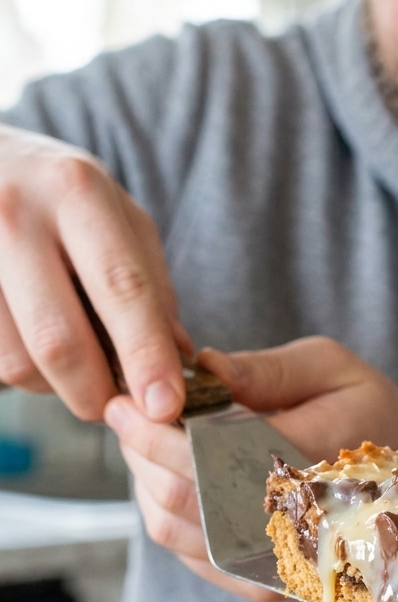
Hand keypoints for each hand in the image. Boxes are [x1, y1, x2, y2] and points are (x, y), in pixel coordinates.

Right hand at [0, 124, 186, 421]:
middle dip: (96, 394)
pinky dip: (21, 371)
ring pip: (18, 362)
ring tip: (71, 360)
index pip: (120, 287)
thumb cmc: (55, 193)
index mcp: (76, 192)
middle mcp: (15, 215)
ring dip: (54, 386)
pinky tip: (31, 340)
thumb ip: (149, 280)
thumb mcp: (113, 212)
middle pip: (59, 340)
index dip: (146, 355)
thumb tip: (178, 356)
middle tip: (119, 409)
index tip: (166, 406)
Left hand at [104, 337, 397, 601]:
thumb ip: (268, 369)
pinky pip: (194, 555)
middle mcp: (287, 524)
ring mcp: (275, 563)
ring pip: (176, 530)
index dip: (153, 429)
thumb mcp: (335, 369)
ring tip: (141, 443)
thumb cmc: (380, 418)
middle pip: (179, 494)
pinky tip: (167, 480)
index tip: (124, 399)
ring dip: (145, 484)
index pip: (202, 454)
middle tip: (120, 412)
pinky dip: (168, 516)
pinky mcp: (267, 583)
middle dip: (138, 451)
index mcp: (307, 461)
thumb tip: (203, 368)